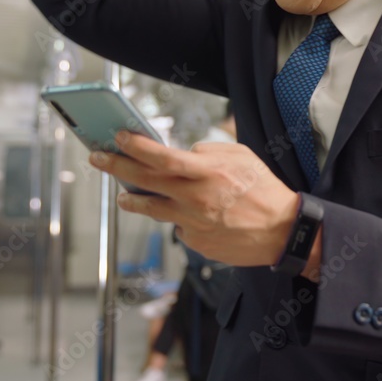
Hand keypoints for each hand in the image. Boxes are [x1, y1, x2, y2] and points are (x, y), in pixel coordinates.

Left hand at [90, 133, 299, 266]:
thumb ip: (210, 152)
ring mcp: (194, 223)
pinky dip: (180, 219)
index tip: (119, 137)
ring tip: (123, 196)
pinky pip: (179, 227)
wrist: (283, 232)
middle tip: (98, 158)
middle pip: (146, 181)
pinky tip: (191, 216)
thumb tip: (186, 153)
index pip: (162, 157)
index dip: (136, 146)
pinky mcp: (196, 243)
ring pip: (152, 209)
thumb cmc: (264, 191)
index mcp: (208, 172)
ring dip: (133, 199)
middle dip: (116, 167)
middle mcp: (195, 198)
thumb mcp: (242, 156)